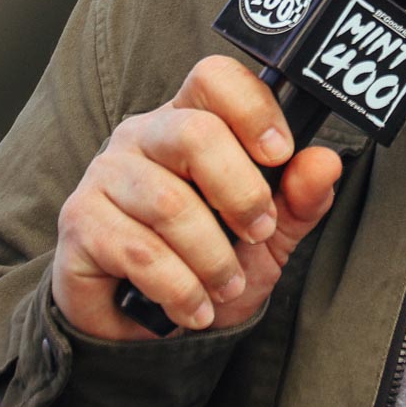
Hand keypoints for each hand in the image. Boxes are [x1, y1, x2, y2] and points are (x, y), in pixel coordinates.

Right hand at [51, 55, 343, 339]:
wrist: (145, 328)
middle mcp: (144, 135)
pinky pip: (140, 252)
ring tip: (227, 286)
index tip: (279, 155)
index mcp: (190, 120)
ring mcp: (106, 174)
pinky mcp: (80, 222)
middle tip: (259, 235)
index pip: (215, 78)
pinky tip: (193, 308)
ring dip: (213, 258)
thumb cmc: (205, 264)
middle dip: (242, 194)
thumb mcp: (268, 236)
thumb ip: (299, 199)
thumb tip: (325, 163)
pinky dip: (181, 289)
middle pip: (195, 134)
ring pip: (170, 204)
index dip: (253, 109)